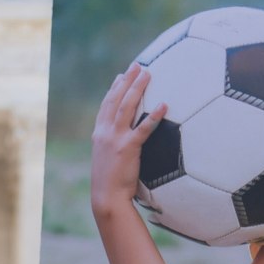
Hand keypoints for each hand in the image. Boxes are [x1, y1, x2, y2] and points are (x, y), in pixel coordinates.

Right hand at [90, 64, 165, 219]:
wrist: (106, 197)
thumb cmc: (110, 184)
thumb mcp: (108, 161)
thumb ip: (115, 147)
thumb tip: (128, 142)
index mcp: (99, 134)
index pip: (106, 106)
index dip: (114, 89)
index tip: (121, 75)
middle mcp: (105, 132)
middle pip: (116, 100)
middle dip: (127, 80)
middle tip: (137, 65)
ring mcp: (115, 139)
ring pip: (126, 107)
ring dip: (137, 88)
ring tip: (148, 74)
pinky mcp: (127, 148)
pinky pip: (143, 129)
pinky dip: (153, 116)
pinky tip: (164, 105)